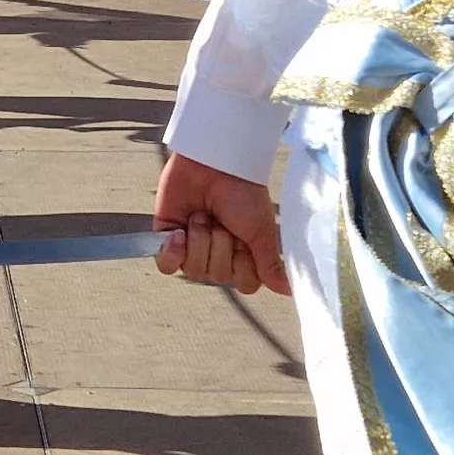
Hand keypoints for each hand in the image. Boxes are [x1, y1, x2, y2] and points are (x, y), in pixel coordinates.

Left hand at [150, 153, 289, 295]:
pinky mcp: (168, 236)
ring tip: (203, 215)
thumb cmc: (242, 192)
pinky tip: (179, 234)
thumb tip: (288, 290)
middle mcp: (219, 253)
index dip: (243, 265)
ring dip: (199, 239)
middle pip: (216, 276)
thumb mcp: (262, 232)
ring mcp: (193, 246)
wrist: (215, 164)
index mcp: (244, 254)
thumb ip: (269, 264)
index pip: (243, 284)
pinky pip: (166, 265)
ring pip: (192, 271)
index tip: (245, 241)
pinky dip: (172, 252)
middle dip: (219, 245)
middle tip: (223, 220)